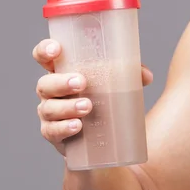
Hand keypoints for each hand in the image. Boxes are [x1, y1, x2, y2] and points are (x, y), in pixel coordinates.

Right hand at [32, 38, 153, 155]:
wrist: (102, 139)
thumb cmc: (105, 102)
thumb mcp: (117, 85)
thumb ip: (131, 76)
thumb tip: (146, 75)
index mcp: (62, 73)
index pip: (44, 58)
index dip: (44, 51)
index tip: (56, 50)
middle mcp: (51, 93)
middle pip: (45, 84)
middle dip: (61, 82)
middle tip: (82, 82)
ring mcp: (50, 114)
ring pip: (49, 108)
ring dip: (67, 107)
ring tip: (88, 107)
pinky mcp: (54, 135)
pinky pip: (52, 131)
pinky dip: (64, 128)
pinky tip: (76, 126)